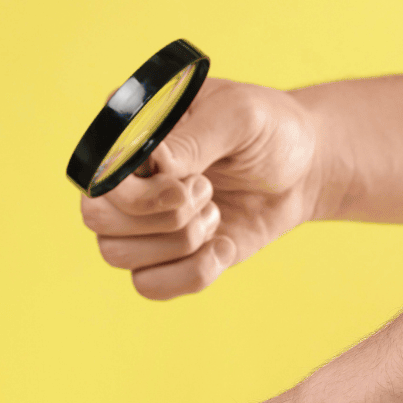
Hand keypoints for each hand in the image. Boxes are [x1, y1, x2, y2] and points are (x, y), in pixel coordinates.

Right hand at [79, 77, 322, 299]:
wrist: (305, 169)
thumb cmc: (268, 129)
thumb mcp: (241, 117)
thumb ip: (196, 138)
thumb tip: (156, 164)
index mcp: (131, 131)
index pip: (97, 169)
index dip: (137, 187)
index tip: (190, 182)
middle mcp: (125, 178)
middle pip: (97, 217)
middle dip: (161, 215)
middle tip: (208, 192)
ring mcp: (143, 221)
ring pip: (116, 254)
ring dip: (178, 241)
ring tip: (217, 212)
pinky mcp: (169, 256)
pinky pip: (150, 285)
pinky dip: (191, 273)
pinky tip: (224, 246)